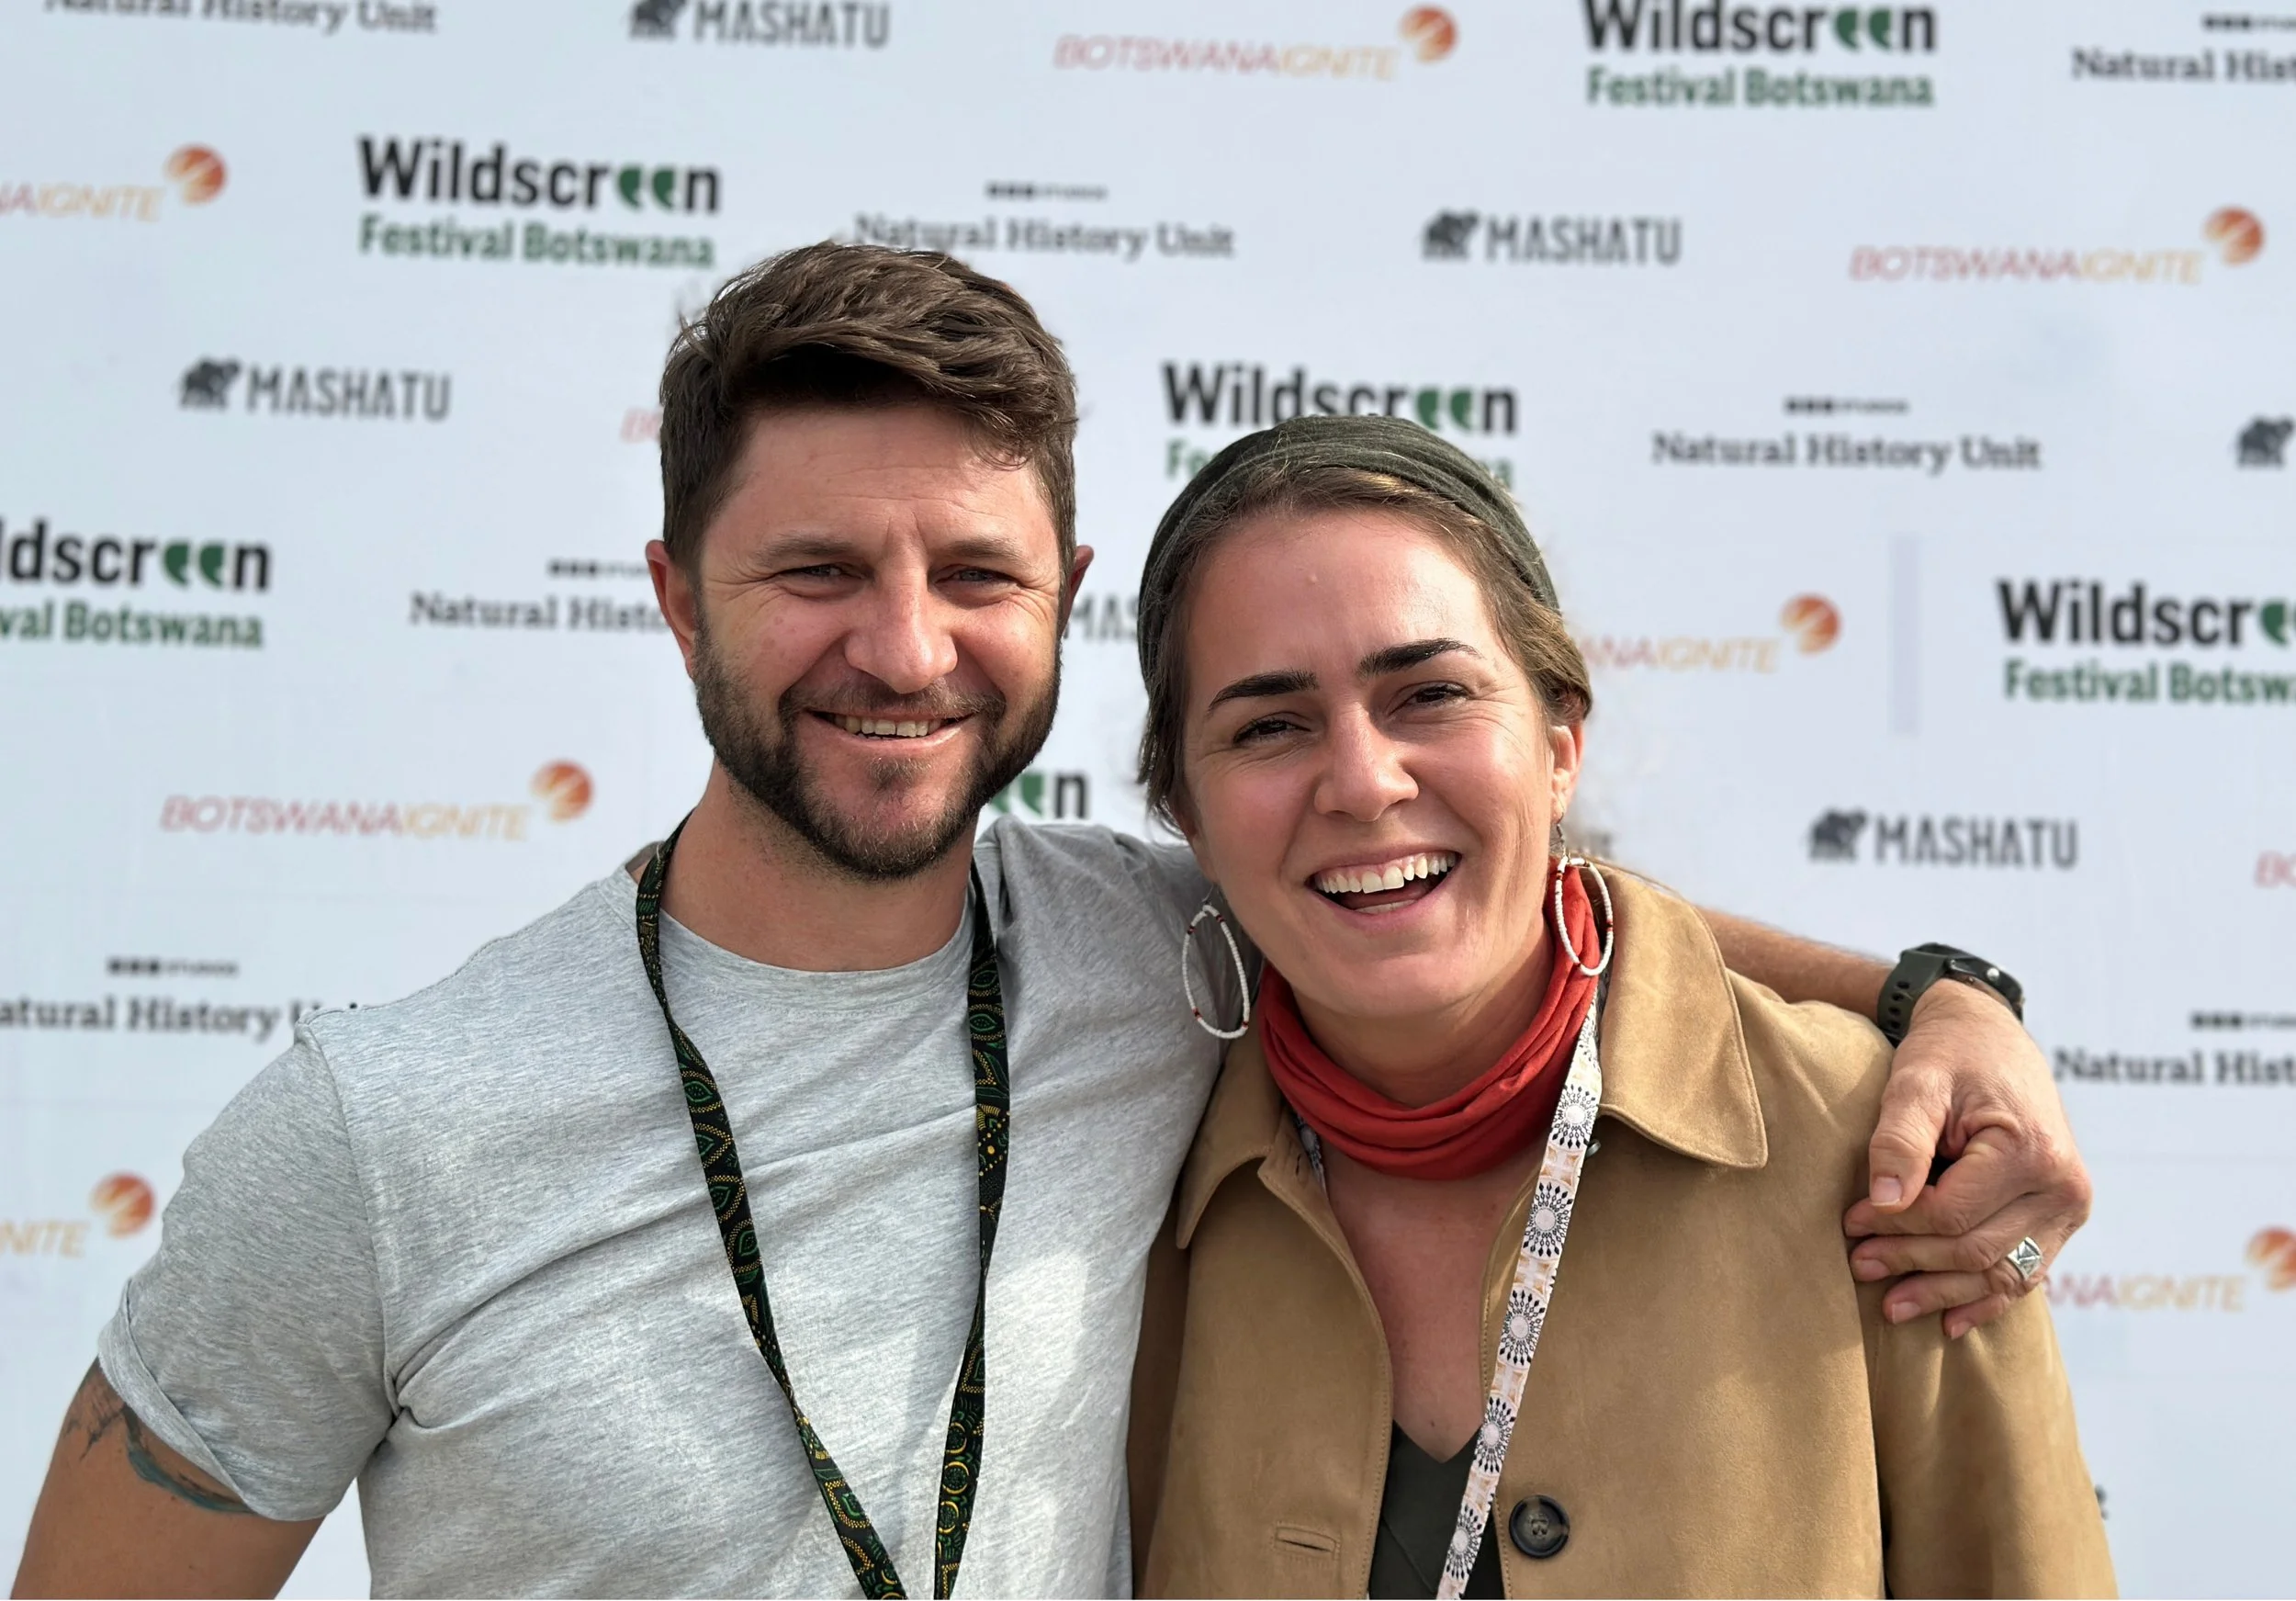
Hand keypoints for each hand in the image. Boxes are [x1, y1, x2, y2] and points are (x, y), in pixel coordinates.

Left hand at [1843, 979, 2092, 1338]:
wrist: (1990, 1036)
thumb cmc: (1949, 1054)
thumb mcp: (1916, 1080)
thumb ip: (1899, 1139)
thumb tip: (1884, 1205)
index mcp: (2032, 1152)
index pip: (1951, 1215)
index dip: (1895, 1227)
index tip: (1850, 1224)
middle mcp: (2063, 1187)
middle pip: (1976, 1250)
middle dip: (1912, 1262)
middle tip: (1859, 1265)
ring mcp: (2070, 1208)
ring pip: (2002, 1273)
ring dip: (1944, 1292)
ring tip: (1891, 1304)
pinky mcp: (2062, 1218)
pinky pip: (2027, 1273)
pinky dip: (1987, 1299)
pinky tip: (1950, 1321)